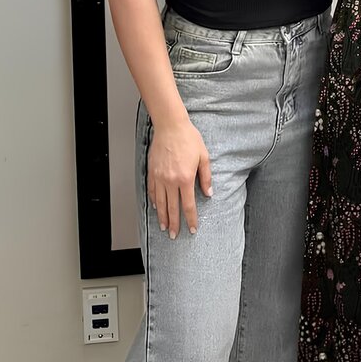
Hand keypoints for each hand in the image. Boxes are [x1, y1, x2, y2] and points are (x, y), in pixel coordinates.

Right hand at [147, 116, 211, 238]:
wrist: (170, 126)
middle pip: (172, 208)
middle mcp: (171, 180)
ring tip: (164, 227)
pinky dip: (155, 201)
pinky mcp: (152, 172)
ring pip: (160, 202)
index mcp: (185, 178)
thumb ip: (206, 177)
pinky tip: (157, 207)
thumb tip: (208, 193)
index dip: (190, 219)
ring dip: (162, 216)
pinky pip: (153, 191)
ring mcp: (159, 177)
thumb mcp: (204, 157)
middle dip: (174, 224)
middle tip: (174, 235)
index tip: (192, 228)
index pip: (188, 205)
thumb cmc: (188, 138)